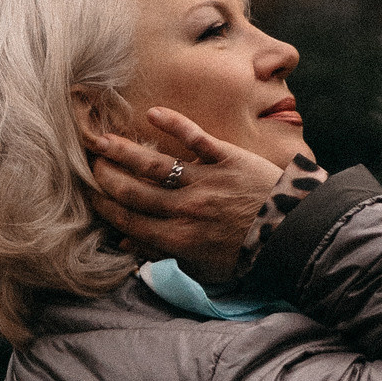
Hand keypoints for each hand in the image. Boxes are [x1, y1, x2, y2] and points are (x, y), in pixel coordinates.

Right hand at [84, 108, 288, 284]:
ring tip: (100, 140)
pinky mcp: (226, 158)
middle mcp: (185, 210)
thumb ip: (165, 254)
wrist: (294, 235)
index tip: (89, 195)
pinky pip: (194, 138)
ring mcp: (205, 181)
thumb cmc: (247, 254)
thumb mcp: (204, 267)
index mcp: (178, 239)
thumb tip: (128, 244)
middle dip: (105, 178)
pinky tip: (152, 113)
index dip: (105, 208)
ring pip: (154, 165)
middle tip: (88, 165)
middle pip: (133, 192)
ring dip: (123, 151)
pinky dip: (173, 124)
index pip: (130, 221)